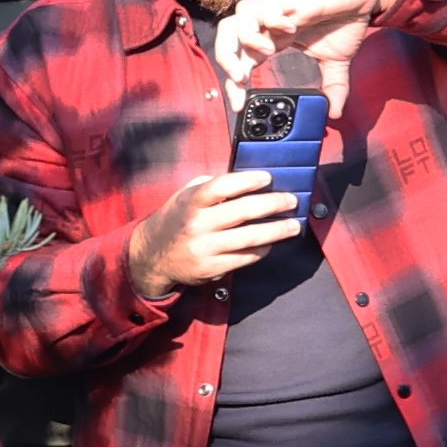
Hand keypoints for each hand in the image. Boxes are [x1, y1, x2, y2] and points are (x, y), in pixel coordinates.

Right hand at [129, 167, 301, 291]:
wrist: (153, 255)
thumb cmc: (177, 219)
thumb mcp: (185, 196)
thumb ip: (209, 186)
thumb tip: (245, 180)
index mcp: (191, 202)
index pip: (222, 187)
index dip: (247, 181)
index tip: (268, 178)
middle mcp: (197, 224)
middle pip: (242, 212)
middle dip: (273, 204)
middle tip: (291, 201)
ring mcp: (205, 248)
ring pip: (249, 238)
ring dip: (276, 230)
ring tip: (293, 225)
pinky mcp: (212, 268)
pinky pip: (245, 258)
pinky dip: (262, 249)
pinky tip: (272, 243)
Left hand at [218, 0, 401, 103]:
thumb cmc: (343, 22)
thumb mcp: (336, 63)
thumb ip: (333, 87)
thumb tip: (335, 113)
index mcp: (272, 38)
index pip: (240, 59)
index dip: (233, 83)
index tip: (239, 104)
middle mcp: (269, 23)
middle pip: (226, 32)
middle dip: (226, 56)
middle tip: (239, 79)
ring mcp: (279, 8)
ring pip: (240, 14)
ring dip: (246, 36)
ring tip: (266, 52)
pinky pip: (269, 3)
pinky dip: (273, 18)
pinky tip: (290, 29)